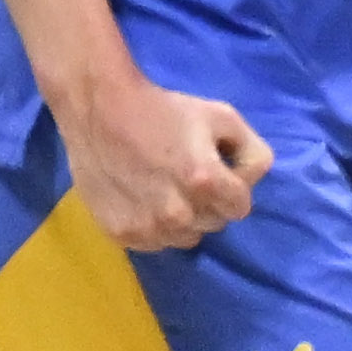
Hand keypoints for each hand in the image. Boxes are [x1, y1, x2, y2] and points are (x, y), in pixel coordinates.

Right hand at [63, 65, 272, 249]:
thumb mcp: (222, 116)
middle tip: (186, 175)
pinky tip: (142, 198)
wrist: (98, 108)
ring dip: (184, 218)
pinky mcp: (123, 235)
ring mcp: (148, 228)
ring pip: (185, 237)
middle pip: (214, 223)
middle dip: (209, 202)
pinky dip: (154, 226)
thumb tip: (253, 179)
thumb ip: (252, 151)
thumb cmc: (164, 109)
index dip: (232, 188)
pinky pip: (154, 243)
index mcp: (204, 182)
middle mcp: (178, 213)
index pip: (240, 207)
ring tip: (163, 188)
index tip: (216, 171)